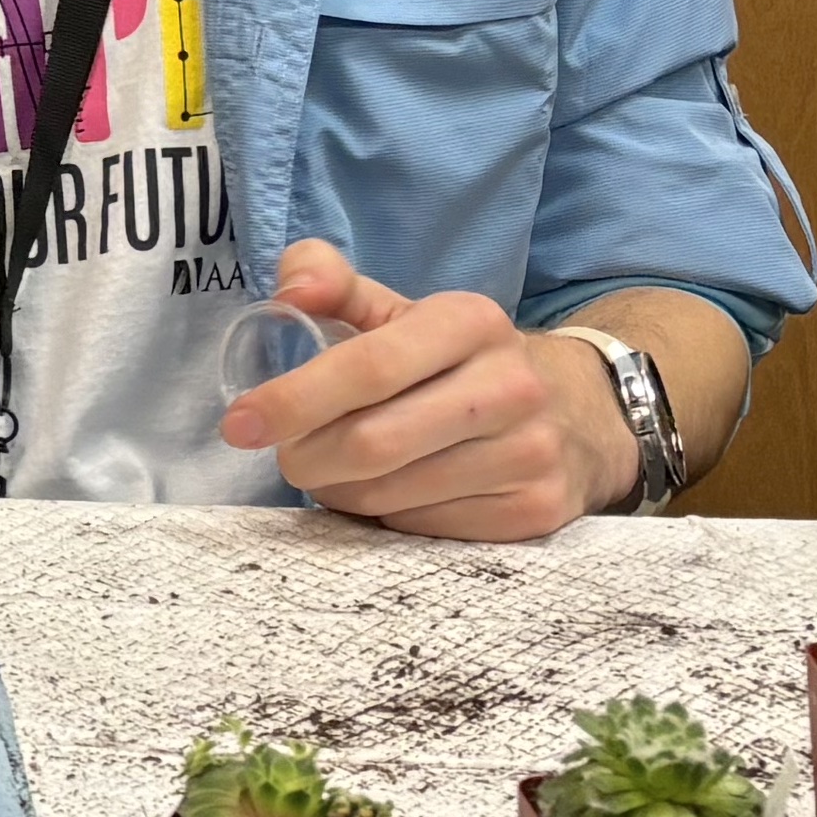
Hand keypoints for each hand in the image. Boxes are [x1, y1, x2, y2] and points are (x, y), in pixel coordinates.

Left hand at [214, 240, 624, 541]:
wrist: (576, 413)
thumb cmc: (458, 362)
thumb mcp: (404, 312)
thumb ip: (335, 286)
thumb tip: (288, 290)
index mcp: (470, 321)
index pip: (368, 366)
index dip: (295, 398)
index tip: (240, 424)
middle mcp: (509, 385)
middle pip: (372, 442)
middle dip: (307, 457)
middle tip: (289, 457)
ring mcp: (529, 453)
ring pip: (392, 495)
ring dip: (341, 492)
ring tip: (337, 473)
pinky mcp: (535, 512)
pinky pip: (425, 531)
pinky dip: (386, 519)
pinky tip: (390, 495)